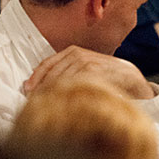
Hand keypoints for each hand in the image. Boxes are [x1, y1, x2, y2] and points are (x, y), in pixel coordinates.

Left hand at [24, 45, 154, 98]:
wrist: (131, 78)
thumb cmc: (105, 77)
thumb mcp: (84, 70)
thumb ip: (66, 73)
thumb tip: (39, 88)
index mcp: (72, 52)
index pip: (47, 63)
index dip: (36, 78)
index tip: (27, 91)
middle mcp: (78, 54)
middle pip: (52, 73)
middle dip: (42, 89)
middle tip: (35, 103)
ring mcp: (87, 62)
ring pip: (62, 79)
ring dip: (53, 93)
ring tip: (47, 106)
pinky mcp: (95, 71)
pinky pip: (76, 83)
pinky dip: (68, 94)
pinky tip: (64, 103)